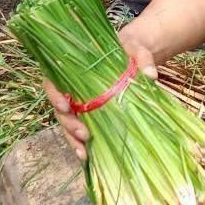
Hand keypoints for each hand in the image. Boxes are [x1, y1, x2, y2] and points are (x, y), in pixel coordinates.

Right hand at [45, 34, 157, 159]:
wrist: (135, 55)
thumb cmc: (129, 47)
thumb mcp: (135, 47)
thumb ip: (142, 57)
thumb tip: (151, 75)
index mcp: (72, 68)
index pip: (53, 82)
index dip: (55, 96)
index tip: (67, 106)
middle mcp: (71, 87)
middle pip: (60, 109)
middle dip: (69, 124)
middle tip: (84, 135)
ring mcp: (80, 102)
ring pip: (68, 123)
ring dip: (73, 139)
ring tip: (84, 154)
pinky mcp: (92, 113)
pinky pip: (81, 129)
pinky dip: (82, 143)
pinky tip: (88, 156)